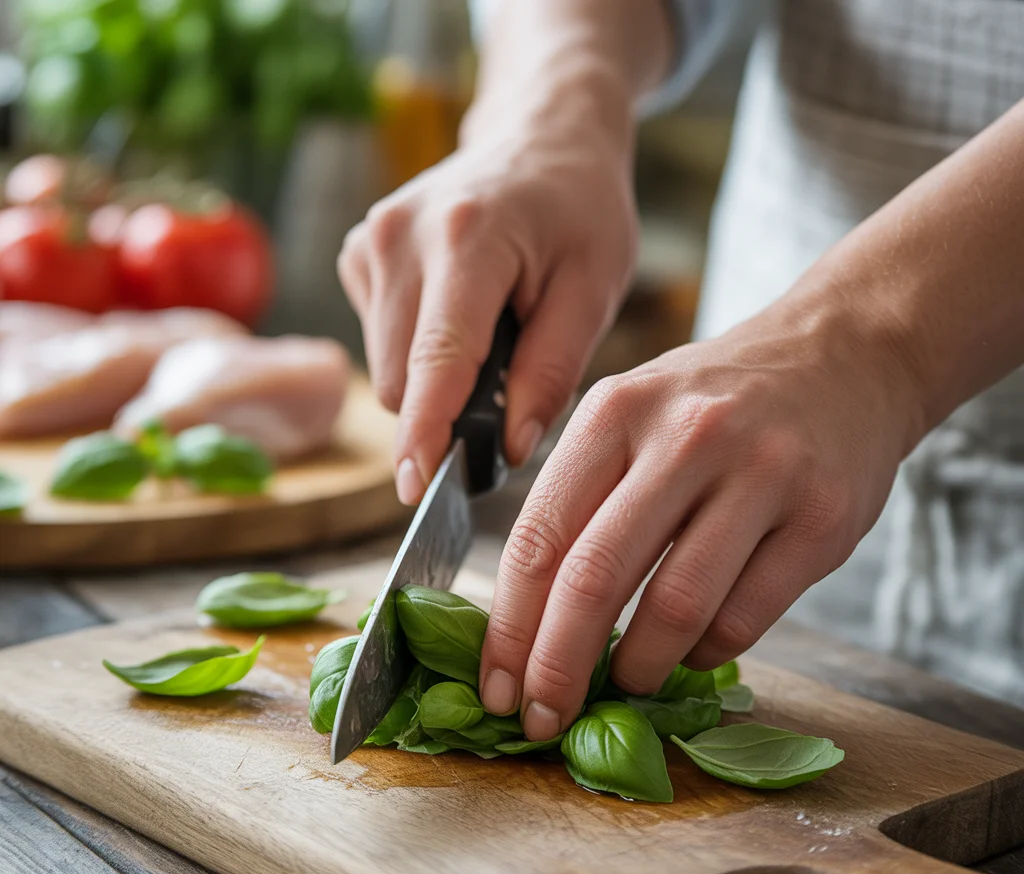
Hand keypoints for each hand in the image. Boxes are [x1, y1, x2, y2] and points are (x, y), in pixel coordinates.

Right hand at [338, 86, 637, 503]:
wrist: (539, 134)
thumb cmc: (579, 209)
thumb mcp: (593, 289)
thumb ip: (551, 373)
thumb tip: (511, 449)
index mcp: (467, 239)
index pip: (437, 359)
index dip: (427, 432)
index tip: (415, 488)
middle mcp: (400, 237)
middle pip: (402, 379)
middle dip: (448, 409)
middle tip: (508, 384)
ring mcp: (370, 242)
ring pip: (386, 369)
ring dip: (435, 380)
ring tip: (489, 333)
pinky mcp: (358, 253)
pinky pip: (380, 343)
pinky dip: (419, 352)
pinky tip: (458, 313)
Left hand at [478, 297, 925, 738]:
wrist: (844, 355)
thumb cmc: (714, 402)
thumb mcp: (631, 416)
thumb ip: (580, 499)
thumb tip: (527, 622)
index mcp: (615, 412)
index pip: (538, 537)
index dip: (508, 628)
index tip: (496, 686)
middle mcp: (685, 436)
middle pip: (594, 578)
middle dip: (557, 667)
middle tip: (544, 718)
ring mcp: (761, 475)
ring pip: (675, 608)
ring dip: (637, 668)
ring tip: (625, 682)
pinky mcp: (823, 519)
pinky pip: (744, 619)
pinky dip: (704, 653)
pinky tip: (691, 648)